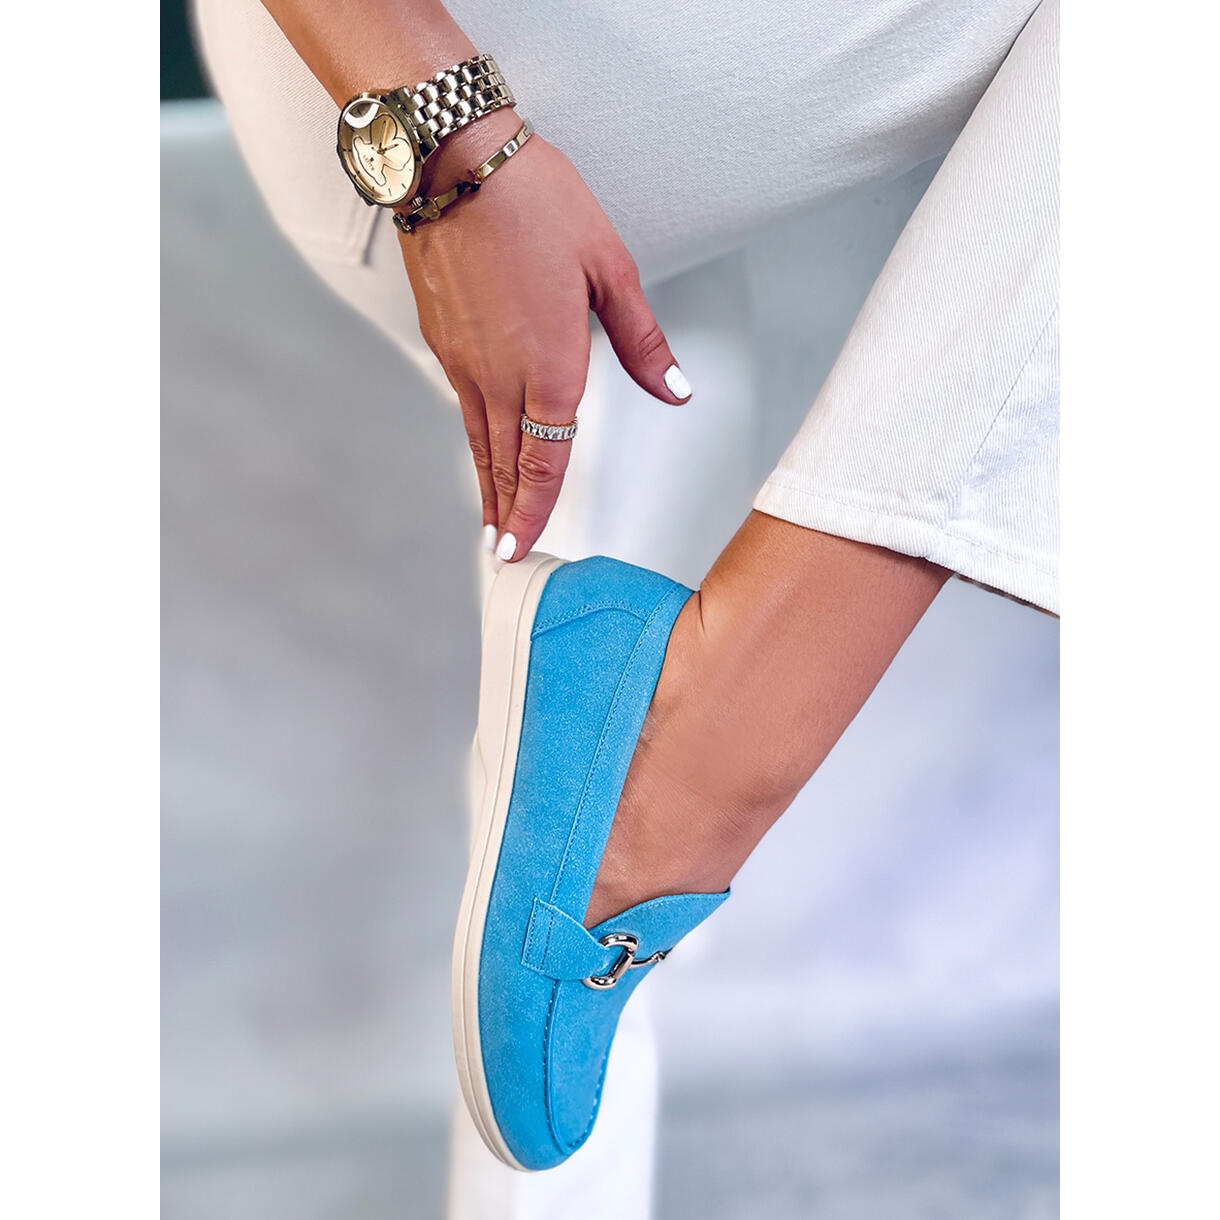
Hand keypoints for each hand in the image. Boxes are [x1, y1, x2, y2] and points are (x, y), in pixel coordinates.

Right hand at [398, 112, 690, 561]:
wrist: (454, 159)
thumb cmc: (541, 203)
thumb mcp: (611, 268)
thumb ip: (643, 342)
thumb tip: (677, 392)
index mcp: (553, 365)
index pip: (547, 459)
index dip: (537, 510)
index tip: (525, 548)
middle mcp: (502, 376)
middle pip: (506, 463)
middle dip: (508, 512)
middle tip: (503, 553)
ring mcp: (464, 361)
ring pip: (479, 440)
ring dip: (486, 484)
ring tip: (488, 519)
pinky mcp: (441, 339)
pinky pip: (461, 405)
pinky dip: (473, 439)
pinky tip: (478, 448)